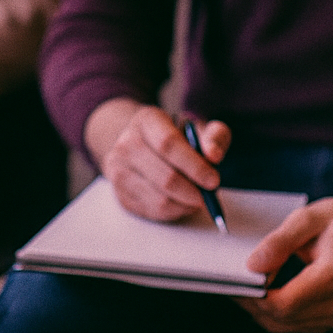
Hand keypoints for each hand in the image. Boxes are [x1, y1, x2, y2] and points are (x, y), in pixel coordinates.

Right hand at [84, 98, 230, 221]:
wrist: (141, 146)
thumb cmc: (175, 138)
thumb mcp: (198, 129)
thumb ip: (214, 136)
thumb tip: (214, 155)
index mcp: (146, 121)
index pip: (168, 144)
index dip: (194, 165)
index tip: (214, 180)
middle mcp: (126, 144)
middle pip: (165, 177)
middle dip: (193, 191)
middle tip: (209, 195)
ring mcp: (119, 171)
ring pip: (160, 199)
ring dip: (186, 204)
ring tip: (196, 197)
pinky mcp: (121, 195)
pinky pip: (154, 212)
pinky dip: (175, 211)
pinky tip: (182, 201)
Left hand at [238, 180, 332, 332]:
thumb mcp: (309, 217)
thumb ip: (279, 241)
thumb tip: (252, 265)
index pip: (284, 303)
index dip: (254, 296)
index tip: (235, 279)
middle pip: (281, 318)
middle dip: (251, 302)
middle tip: (231, 280)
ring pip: (284, 326)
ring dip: (259, 309)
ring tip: (245, 283)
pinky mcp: (331, 319)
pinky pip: (293, 324)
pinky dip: (273, 312)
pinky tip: (264, 291)